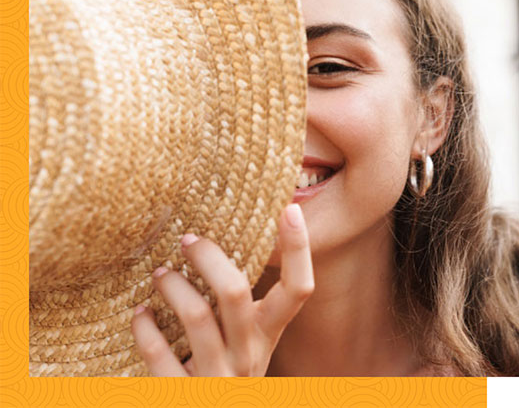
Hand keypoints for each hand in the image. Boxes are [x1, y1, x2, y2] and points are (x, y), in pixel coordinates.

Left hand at [131, 203, 313, 375]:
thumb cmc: (230, 371)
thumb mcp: (249, 341)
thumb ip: (244, 304)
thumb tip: (228, 242)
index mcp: (270, 334)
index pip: (299, 289)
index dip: (299, 249)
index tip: (290, 208)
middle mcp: (250, 354)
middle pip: (235, 292)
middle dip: (209, 257)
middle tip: (188, 240)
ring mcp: (218, 377)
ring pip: (197, 317)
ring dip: (172, 286)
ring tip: (159, 273)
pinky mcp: (184, 396)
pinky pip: (159, 355)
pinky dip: (145, 329)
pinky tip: (139, 315)